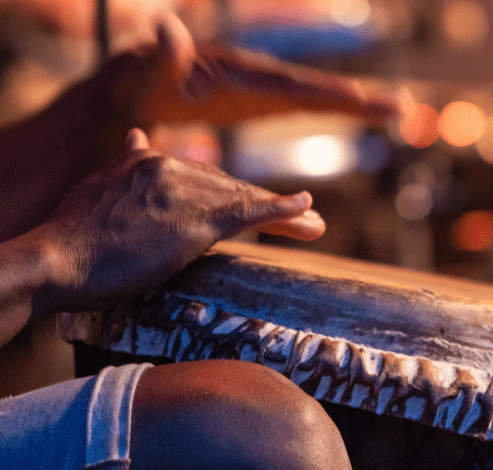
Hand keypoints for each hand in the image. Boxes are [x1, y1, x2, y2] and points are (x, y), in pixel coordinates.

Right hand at [33, 128, 324, 314]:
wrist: (55, 260)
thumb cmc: (72, 239)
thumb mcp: (98, 190)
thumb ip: (125, 167)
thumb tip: (138, 137)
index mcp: (146, 161)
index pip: (204, 176)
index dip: (233, 192)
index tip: (256, 201)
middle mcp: (168, 167)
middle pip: (229, 186)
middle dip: (265, 203)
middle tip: (305, 214)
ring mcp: (183, 191)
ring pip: (244, 199)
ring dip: (284, 213)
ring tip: (314, 224)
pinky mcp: (195, 220)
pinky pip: (248, 212)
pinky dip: (282, 210)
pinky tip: (307, 209)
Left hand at [109, 14, 402, 128]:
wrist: (134, 85)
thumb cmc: (138, 86)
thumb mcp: (145, 77)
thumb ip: (161, 59)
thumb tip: (169, 28)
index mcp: (236, 74)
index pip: (290, 87)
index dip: (327, 96)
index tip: (363, 102)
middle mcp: (255, 75)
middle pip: (314, 89)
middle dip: (357, 99)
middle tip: (402, 107)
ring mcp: (258, 86)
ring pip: (313, 95)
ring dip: (353, 102)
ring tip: (394, 109)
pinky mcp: (256, 98)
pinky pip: (299, 102)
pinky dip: (329, 105)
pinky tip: (353, 108)